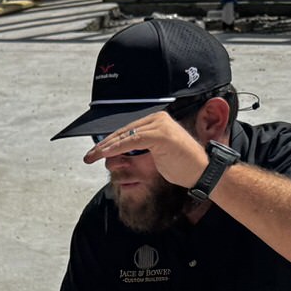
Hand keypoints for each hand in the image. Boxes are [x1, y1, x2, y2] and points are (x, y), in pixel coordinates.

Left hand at [82, 109, 207, 186]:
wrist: (202, 172)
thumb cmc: (182, 166)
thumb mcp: (157, 154)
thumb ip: (141, 148)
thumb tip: (120, 152)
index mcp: (158, 121)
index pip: (128, 130)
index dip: (110, 142)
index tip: (96, 152)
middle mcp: (158, 119)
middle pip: (124, 131)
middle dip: (104, 145)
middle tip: (88, 156)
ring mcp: (160, 125)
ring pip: (126, 135)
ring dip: (106, 148)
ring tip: (92, 157)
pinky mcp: (160, 134)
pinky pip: (133, 141)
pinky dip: (117, 148)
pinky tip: (105, 154)